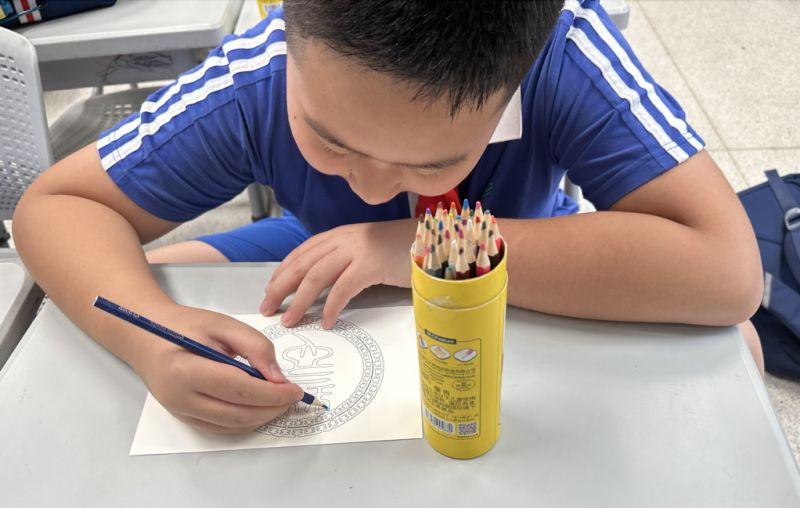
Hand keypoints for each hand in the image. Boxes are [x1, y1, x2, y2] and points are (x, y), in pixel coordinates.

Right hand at [132, 305, 303, 433]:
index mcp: (186, 371)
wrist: (145, 336)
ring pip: (231, 426)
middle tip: (292, 397)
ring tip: (279, 402)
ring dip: (261, 418)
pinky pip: (220, 427)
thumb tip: (277, 377)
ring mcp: (179, 412)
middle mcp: (180, 398)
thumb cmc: (184, 326)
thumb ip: (254, 346)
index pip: (239, 390)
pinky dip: (244, 422)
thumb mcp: (223, 324)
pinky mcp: (183, 417)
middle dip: (271, 408)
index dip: (272, 394)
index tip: (295, 389)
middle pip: (237, 414)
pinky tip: (259, 408)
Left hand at [260, 219, 415, 328]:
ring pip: (316, 277)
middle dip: (280, 287)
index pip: (302, 252)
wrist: (433, 242)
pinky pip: (342, 289)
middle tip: (267, 308)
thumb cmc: (402, 250)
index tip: (270, 289)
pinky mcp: (371, 265)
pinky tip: (326, 322)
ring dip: (299, 301)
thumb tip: (322, 286)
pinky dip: (331, 307)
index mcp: (340, 234)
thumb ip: (344, 261)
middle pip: (302, 264)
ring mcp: (357, 250)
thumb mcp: (366, 250)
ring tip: (290, 319)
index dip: (282, 271)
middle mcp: (343, 239)